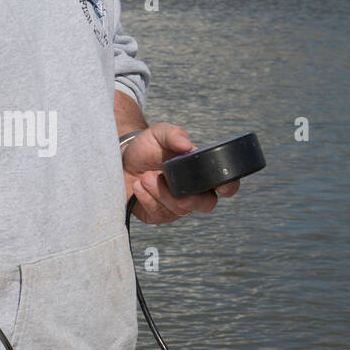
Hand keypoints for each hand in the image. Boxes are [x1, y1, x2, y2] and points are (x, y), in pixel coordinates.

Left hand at [122, 121, 239, 224]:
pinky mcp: (158, 215)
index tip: (221, 186)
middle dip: (192, 200)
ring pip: (179, 209)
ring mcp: (176, 206)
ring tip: (145, 177)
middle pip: (206, 204)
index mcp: (201, 173)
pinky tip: (138, 187)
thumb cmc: (147, 147)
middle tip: (179, 194)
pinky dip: (147, 198)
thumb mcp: (160, 134)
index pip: (225, 184)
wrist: (121, 160)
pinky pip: (158, 213)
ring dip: (161, 193)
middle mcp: (193, 192)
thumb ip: (174, 135)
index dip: (229, 187)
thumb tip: (188, 146)